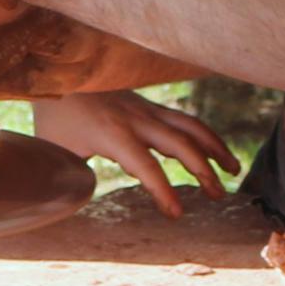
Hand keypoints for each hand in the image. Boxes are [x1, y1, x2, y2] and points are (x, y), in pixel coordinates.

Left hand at [32, 91, 241, 218]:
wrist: (54, 72)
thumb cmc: (51, 116)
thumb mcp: (54, 150)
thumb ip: (70, 176)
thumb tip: (78, 202)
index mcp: (111, 133)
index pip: (146, 166)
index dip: (163, 190)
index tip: (176, 213)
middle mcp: (134, 118)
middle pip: (180, 143)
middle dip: (203, 170)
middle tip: (219, 196)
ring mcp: (144, 108)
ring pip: (189, 125)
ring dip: (214, 148)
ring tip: (233, 171)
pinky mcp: (147, 105)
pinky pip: (181, 119)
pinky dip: (202, 135)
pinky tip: (213, 152)